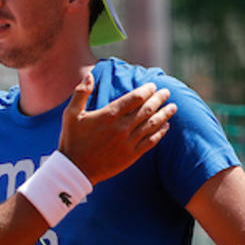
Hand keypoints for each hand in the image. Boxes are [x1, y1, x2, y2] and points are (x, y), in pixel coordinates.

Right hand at [58, 76, 175, 183]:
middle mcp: (121, 128)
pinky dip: (160, 133)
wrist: (75, 170)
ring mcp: (128, 142)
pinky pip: (150, 142)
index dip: (146, 90)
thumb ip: (81, 93)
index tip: (153, 86)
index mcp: (108, 115)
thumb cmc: (71, 140)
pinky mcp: (130, 156)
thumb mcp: (71, 114)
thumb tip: (89, 75)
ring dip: (164, 114)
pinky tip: (166, 127)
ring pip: (152, 125)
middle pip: (146, 109)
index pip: (134, 98)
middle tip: (167, 92)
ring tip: (173, 107)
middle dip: (159, 99)